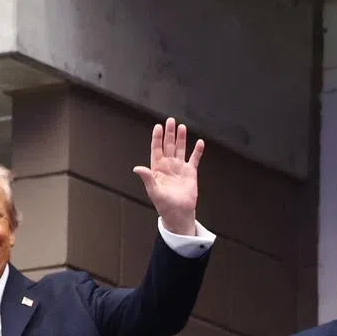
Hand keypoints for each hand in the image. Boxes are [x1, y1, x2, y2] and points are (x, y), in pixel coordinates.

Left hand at [133, 118, 203, 236]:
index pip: (156, 149)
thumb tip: (137, 168)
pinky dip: (197, 151)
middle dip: (169, 133)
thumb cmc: (164, 205)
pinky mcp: (191, 173)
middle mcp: (168, 166)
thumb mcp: (154, 191)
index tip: (158, 127)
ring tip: (182, 127)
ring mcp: (180, 168)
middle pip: (169, 146)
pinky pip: (194, 159)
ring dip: (181, 138)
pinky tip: (200, 142)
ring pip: (180, 149)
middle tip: (170, 121)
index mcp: (158, 169)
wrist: (179, 214)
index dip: (157, 138)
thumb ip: (147, 178)